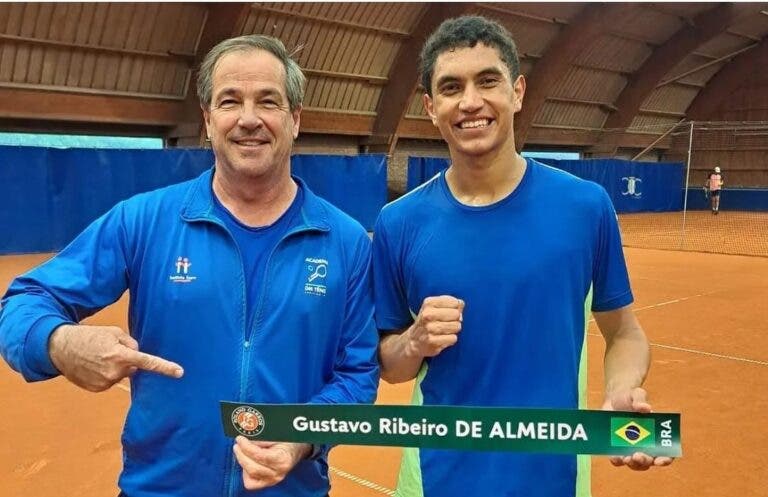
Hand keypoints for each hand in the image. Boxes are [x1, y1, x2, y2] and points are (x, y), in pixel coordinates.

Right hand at [49, 324, 183, 391]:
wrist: (60, 348)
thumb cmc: (90, 336)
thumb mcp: (114, 332)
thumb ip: (131, 343)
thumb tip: (139, 355)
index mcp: (120, 355)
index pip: (148, 362)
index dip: (165, 367)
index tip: (179, 373)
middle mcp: (114, 372)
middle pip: (133, 367)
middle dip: (127, 359)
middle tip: (109, 350)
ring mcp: (105, 382)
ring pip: (121, 375)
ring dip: (115, 367)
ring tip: (98, 357)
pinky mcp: (97, 389)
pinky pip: (110, 381)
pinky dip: (105, 374)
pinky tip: (93, 366)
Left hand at [233, 437, 310, 489]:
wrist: (296, 450)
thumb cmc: (287, 441)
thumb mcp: (277, 435)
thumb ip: (261, 439)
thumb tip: (246, 439)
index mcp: (283, 459)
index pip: (260, 456)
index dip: (247, 447)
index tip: (240, 439)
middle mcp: (278, 473)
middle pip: (253, 468)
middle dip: (241, 455)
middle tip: (237, 444)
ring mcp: (272, 480)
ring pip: (250, 476)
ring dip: (242, 462)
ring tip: (241, 451)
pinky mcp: (267, 483)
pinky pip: (250, 483)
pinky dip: (246, 473)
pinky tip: (247, 462)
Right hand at [406, 296, 463, 357]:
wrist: (413, 341)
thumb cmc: (428, 321)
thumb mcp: (434, 307)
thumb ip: (450, 303)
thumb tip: (461, 303)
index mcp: (428, 303)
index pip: (455, 302)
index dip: (455, 308)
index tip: (447, 312)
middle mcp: (428, 315)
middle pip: (456, 314)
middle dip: (455, 319)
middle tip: (446, 322)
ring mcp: (430, 328)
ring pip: (457, 326)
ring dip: (453, 330)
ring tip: (444, 331)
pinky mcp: (433, 341)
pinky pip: (453, 338)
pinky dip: (451, 339)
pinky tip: (442, 338)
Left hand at [602, 387, 673, 470]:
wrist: (612, 399)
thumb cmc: (629, 398)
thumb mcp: (636, 394)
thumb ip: (640, 399)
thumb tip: (645, 408)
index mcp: (656, 434)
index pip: (666, 452)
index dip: (666, 458)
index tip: (660, 460)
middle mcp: (646, 445)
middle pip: (649, 461)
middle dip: (644, 461)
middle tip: (637, 456)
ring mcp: (631, 448)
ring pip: (634, 464)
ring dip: (631, 464)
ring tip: (625, 458)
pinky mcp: (617, 448)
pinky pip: (618, 459)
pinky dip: (617, 460)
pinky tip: (614, 457)